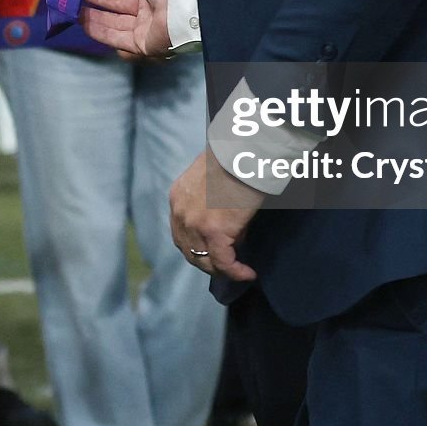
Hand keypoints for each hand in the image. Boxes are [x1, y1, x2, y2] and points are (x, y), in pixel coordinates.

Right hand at [81, 0, 179, 58]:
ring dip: (92, 14)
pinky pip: (116, 37)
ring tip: (72, 8)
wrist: (184, 10)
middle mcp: (146, 6)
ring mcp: (143, 26)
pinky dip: (99, 32)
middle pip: (115, 1)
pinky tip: (82, 25)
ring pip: (112, 20)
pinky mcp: (140, 44)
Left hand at [169, 149, 259, 281]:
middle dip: (207, 261)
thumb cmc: (235, 159)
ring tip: (238, 271)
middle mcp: (180, 213)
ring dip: (221, 269)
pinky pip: (224, 261)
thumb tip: (229, 229)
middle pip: (188, 250)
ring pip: (204, 259)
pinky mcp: (214, 232)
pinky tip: (248, 274)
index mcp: (178, 197)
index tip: (213, 253)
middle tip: (226, 266)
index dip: (197, 247)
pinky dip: (236, 272)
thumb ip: (211, 202)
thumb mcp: (211, 179)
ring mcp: (194, 224)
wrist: (244, 151)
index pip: (181, 233)